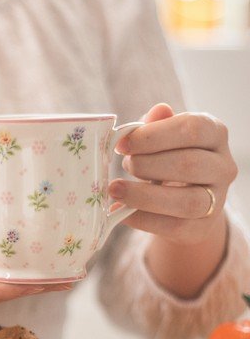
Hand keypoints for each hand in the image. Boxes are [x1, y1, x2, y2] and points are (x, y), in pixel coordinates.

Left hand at [110, 103, 236, 243]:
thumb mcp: (162, 138)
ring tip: (115, 189)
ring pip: (186, 201)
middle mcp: (224, 166)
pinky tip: (120, 211)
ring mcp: (217, 200)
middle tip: (124, 165)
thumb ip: (156, 125)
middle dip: (147, 165)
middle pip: (188, 164)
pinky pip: (173, 226)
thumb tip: (157, 111)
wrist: (184, 201)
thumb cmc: (168, 158)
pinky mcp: (202, 228)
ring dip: (143, 196)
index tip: (122, 143)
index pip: (192, 129)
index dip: (153, 136)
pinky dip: (141, 218)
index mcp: (215, 134)